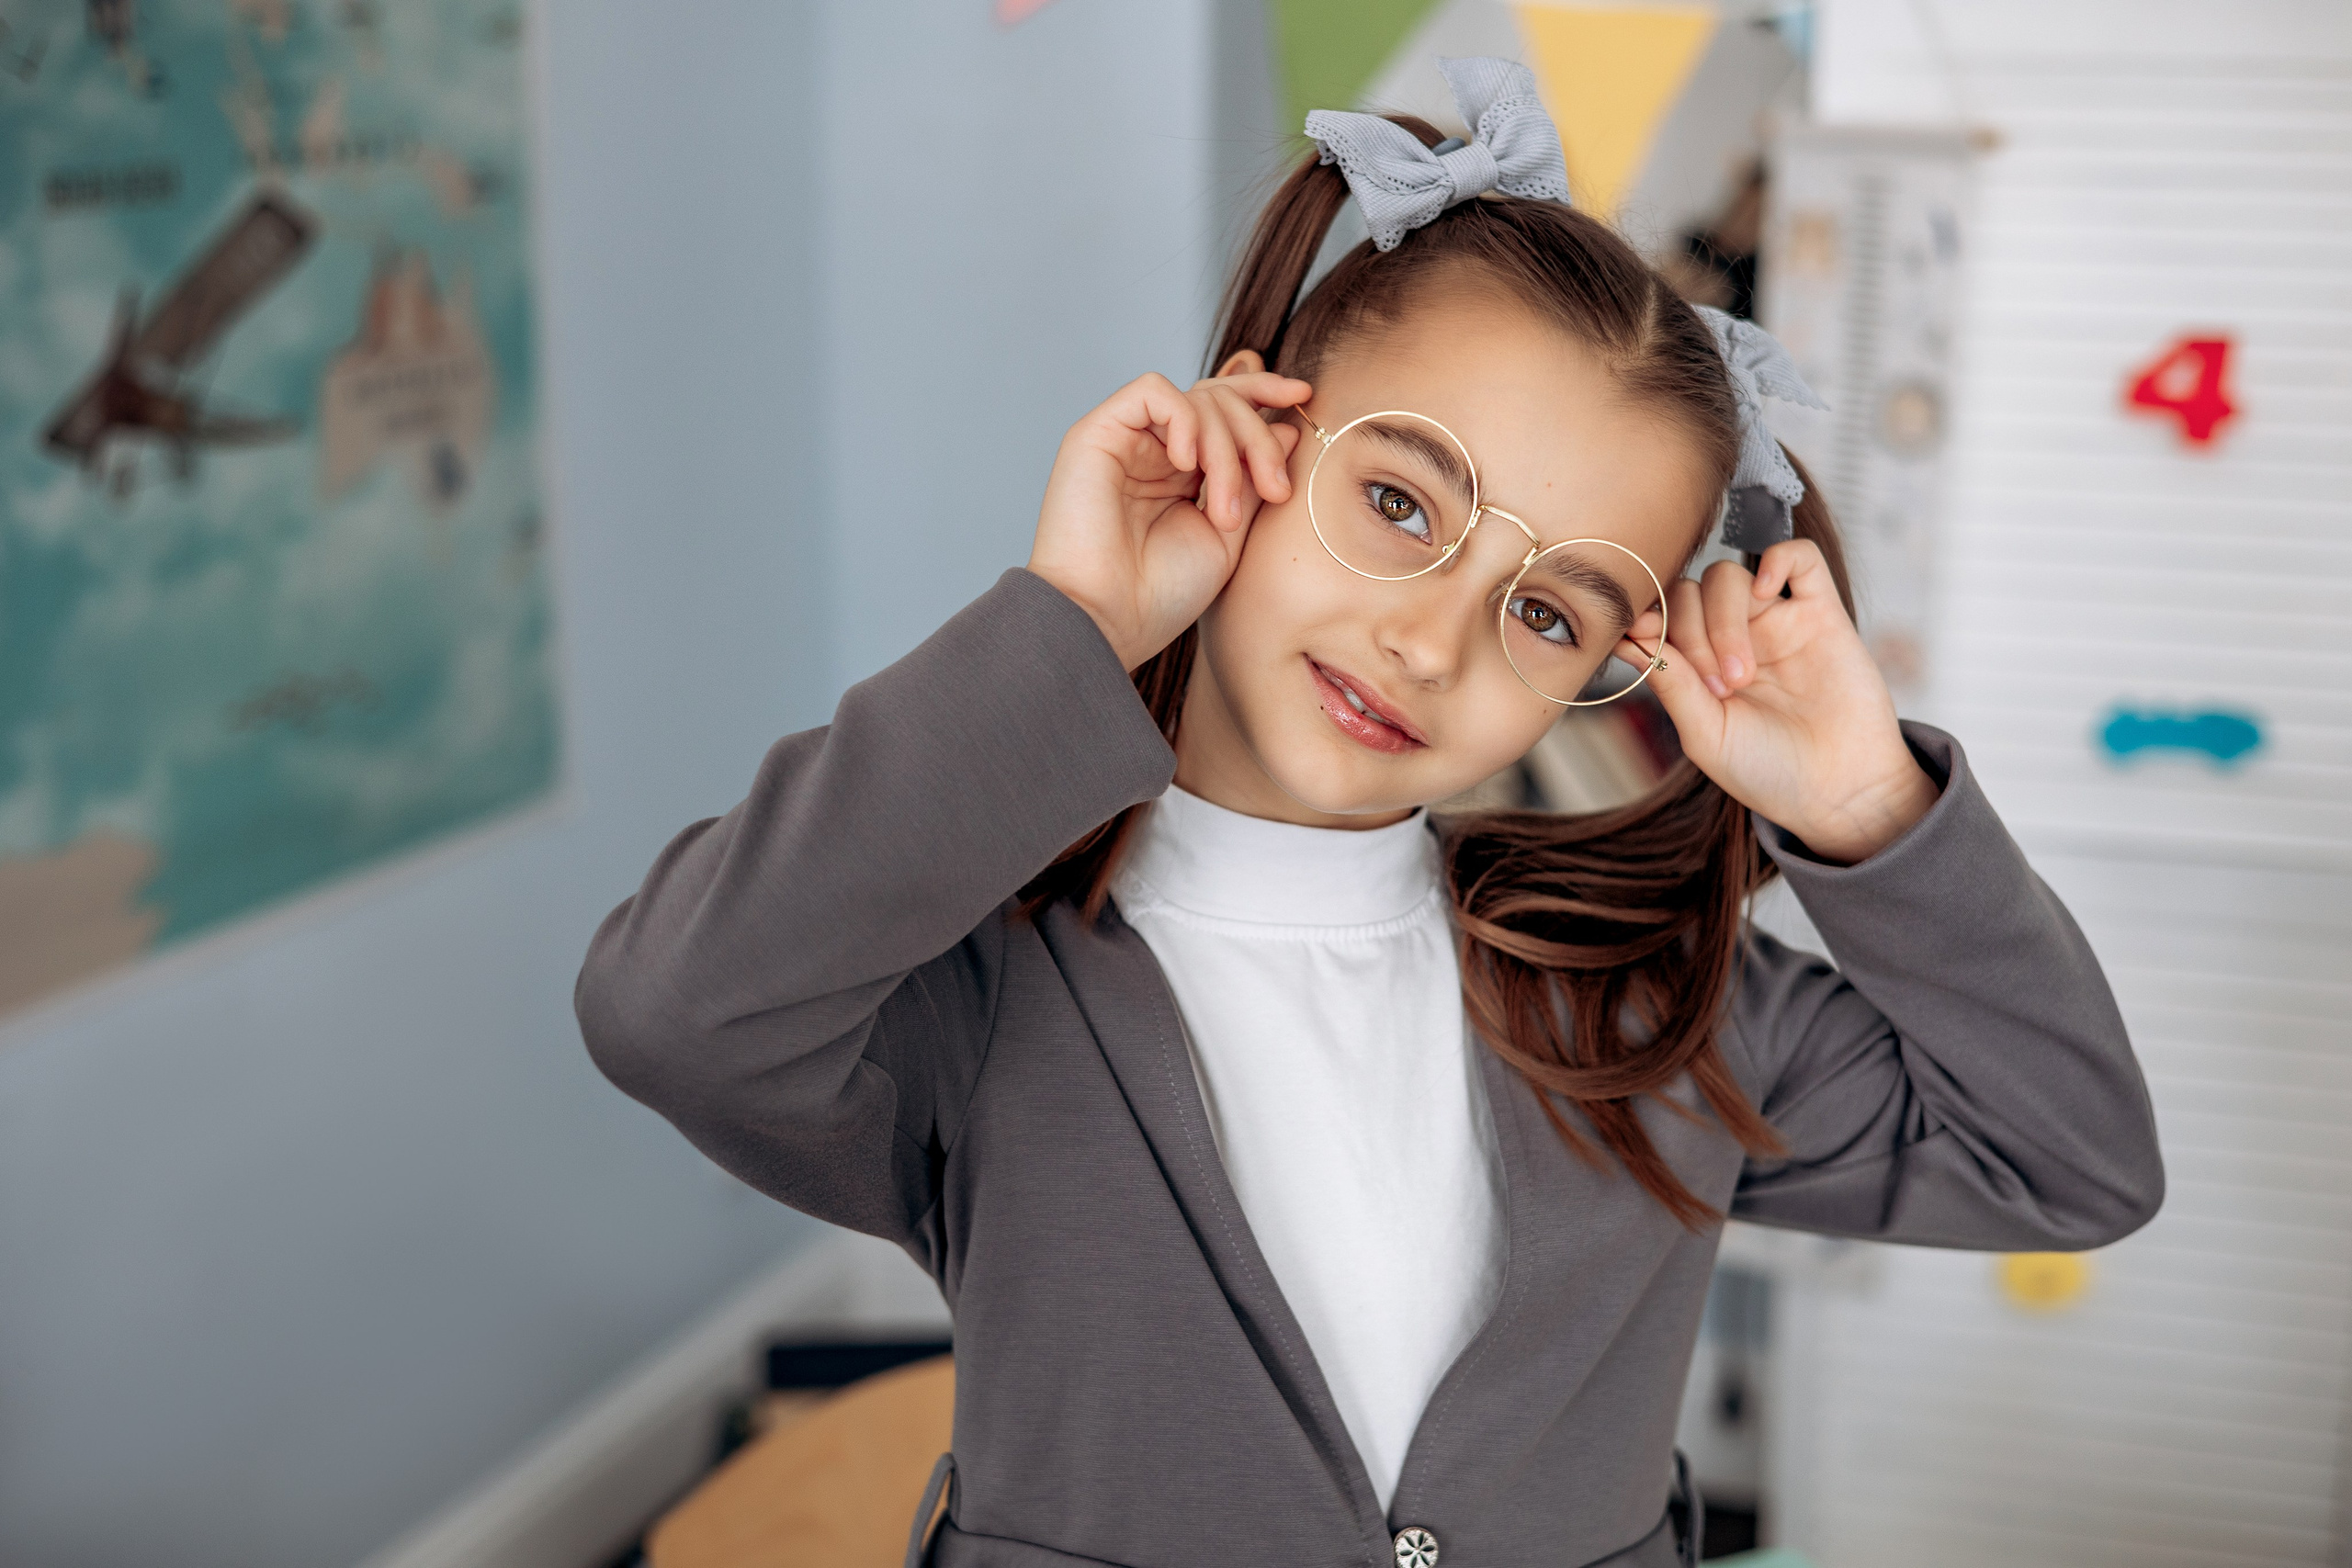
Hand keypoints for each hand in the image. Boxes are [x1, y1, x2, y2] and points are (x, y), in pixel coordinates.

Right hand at [1028, 359, 1309, 670]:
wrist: (1106, 621)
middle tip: (1273, 491)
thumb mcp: (1228, 535)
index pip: (1223, 409)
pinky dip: (1183, 418)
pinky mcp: (1095, 433)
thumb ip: (1251, 480)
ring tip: (1221, 511)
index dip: (1263, 393)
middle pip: (1219, 400)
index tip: (1304, 397)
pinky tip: (1185, 463)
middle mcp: (1152, 451)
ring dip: (1225, 448)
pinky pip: (1152, 391)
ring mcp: (1124, 440)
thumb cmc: (1160, 595)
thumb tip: (1285, 427)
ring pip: (1195, 398)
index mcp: (1180, 473)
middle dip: (1257, 437)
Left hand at [1622, 540, 1938, 864]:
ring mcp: (1775, 621)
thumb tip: (1626, 637)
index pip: (1658, 615)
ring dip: (1722, 620)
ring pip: (1728, 576)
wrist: (1840, 793)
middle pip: (1687, 593)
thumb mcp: (1705, 734)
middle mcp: (1732, 636)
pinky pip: (1799, 556)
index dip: (1644, 618)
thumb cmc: (1769, 771)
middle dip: (1688, 634)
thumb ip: (1671, 683)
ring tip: (1741, 677)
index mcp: (1697, 665)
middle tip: (1714, 688)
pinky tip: (1766, 591)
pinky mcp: (1821, 613)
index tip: (1639, 638)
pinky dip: (1778, 558)